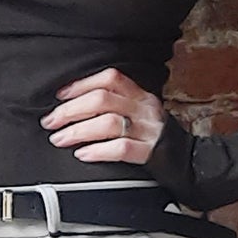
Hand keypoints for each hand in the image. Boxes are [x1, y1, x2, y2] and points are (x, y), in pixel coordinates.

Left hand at [40, 65, 164, 163]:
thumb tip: (72, 103)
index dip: (81, 85)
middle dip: (71, 110)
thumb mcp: (137, 111)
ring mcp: (147, 130)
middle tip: (51, 122)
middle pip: (102, 100)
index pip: (109, 79)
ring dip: (78, 131)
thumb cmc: (151, 133)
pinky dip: (98, 151)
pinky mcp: (149, 152)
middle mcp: (144, 108)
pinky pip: (121, 149)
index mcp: (139, 95)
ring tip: (60, 139)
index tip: (60, 95)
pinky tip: (82, 153)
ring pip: (108, 123)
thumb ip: (114, 103)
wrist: (186, 158)